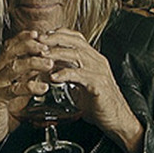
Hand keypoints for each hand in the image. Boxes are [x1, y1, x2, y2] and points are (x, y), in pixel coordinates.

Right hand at [0, 30, 54, 147]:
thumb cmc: (2, 111)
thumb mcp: (18, 89)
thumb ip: (27, 75)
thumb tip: (44, 63)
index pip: (9, 46)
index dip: (24, 38)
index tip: (40, 34)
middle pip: (10, 52)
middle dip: (30, 46)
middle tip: (47, 47)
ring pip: (13, 67)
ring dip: (34, 63)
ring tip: (49, 65)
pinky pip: (14, 90)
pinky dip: (30, 87)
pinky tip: (43, 87)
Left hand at [39, 28, 143, 152]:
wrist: (115, 118)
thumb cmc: (96, 102)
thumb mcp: (78, 83)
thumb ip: (66, 73)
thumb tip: (47, 69)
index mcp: (92, 58)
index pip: (76, 37)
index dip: (58, 34)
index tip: (41, 35)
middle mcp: (97, 61)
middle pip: (75, 42)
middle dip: (55, 39)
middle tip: (38, 40)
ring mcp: (99, 71)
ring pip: (77, 55)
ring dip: (57, 54)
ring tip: (42, 55)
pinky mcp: (99, 85)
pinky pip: (81, 76)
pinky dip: (66, 74)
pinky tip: (53, 77)